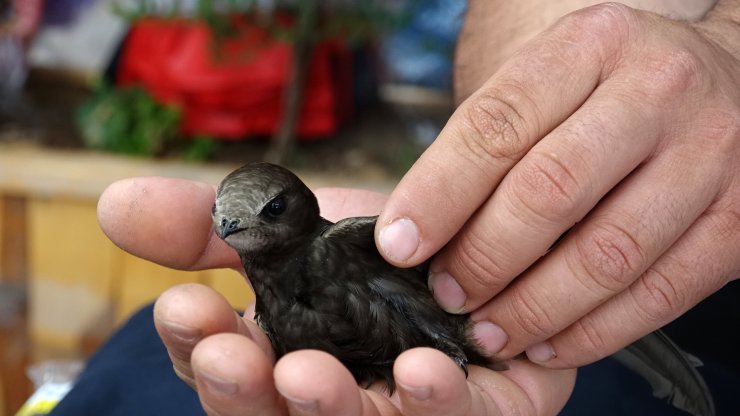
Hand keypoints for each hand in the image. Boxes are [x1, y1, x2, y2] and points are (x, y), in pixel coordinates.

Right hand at [98, 177, 575, 414]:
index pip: (214, 361)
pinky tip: (419, 371)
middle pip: (268, 412)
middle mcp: (327, 391)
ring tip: (307, 375)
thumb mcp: (296, 225)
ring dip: (325, 407)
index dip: (193, 341)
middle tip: (226, 356)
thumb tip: (114, 202)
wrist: (479, 234)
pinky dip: (430, 402)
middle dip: (240, 391)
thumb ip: (214, 223)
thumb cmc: (378, 249)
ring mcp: (394, 407)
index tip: (183, 306)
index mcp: (275, 352)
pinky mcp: (469, 409)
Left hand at [375, 2, 739, 366]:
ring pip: (606, 254)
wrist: (730, 83)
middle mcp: (658, 92)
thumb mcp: (551, 81)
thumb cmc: (614, 92)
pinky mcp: (738, 223)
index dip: (438, 193)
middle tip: (447, 294)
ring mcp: (710, 157)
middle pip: (550, 191)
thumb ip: (491, 142)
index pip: (497, 124)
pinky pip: (659, 294)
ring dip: (533, 308)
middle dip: (483, 257)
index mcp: (592, 45)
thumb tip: (418, 229)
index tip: (398, 245)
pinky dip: (594, 333)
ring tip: (488, 331)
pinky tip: (549, 343)